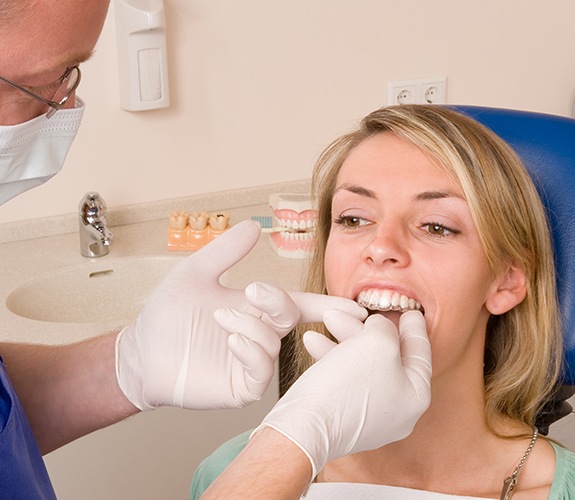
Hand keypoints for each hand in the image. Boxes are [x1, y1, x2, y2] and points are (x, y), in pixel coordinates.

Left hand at [115, 220, 365, 410]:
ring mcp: (250, 362)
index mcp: (255, 309)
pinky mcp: (239, 386)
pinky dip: (253, 351)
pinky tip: (233, 341)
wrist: (141, 351)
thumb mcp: (196, 272)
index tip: (351, 305)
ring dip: (254, 327)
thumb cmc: (168, 313)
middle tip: (254, 293)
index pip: (298, 305)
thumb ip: (226, 251)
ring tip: (223, 319)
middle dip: (278, 303)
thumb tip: (254, 225)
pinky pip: (261, 372)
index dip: (325, 305)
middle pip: (290, 318)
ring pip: (275, 344)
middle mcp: (259, 334)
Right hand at [253, 310, 431, 478]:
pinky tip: (314, 341)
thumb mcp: (377, 342)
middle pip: (388, 357)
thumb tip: (379, 326)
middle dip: (368, 329)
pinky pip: (343, 379)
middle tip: (357, 309)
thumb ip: (386, 328)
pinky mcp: (343, 419)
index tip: (412, 311)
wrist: (305, 427)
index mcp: (415, 396)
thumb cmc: (346, 386)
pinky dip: (332, 358)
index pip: (420, 353)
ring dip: (344, 338)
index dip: (414, 328)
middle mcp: (397, 411)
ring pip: (362, 365)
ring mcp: (369, 418)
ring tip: (328, 319)